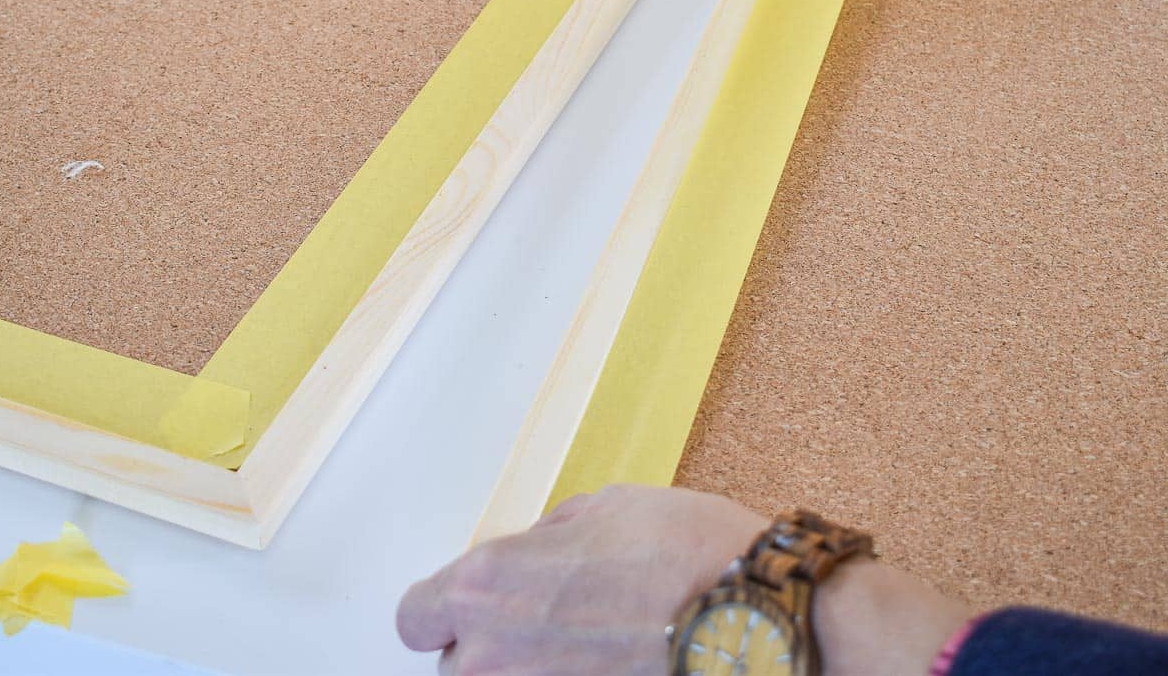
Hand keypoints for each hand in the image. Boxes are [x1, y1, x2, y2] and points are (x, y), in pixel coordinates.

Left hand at [397, 486, 760, 674]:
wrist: (751, 621)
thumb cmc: (685, 556)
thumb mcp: (605, 509)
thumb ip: (548, 537)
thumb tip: (536, 552)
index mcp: (486, 582)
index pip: (416, 614)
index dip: (443, 607)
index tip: (469, 606)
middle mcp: (490, 652)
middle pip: (456, 662)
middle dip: (490, 644)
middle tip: (545, 626)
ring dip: (523, 670)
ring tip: (579, 650)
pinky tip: (601, 665)